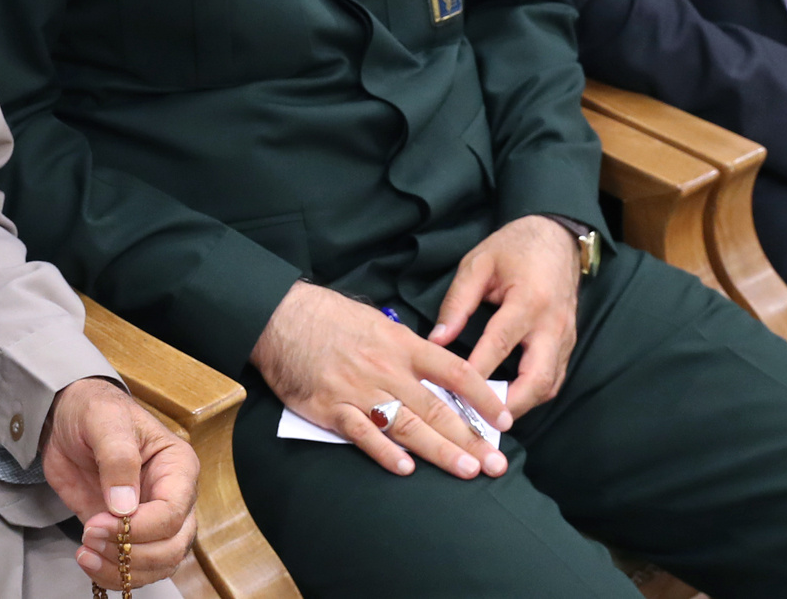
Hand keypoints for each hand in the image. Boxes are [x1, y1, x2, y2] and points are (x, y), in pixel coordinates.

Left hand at [40, 377, 197, 588]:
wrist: (67, 419)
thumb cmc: (94, 410)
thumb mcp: (105, 420)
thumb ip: (117, 459)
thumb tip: (125, 506)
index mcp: (178, 467)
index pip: (173, 514)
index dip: (139, 528)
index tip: (99, 523)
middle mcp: (172, 498)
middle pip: (172, 547)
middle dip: (131, 554)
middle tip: (90, 537)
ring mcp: (150, 520)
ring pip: (157, 565)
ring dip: (120, 569)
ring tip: (85, 553)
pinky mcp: (127, 534)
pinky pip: (133, 569)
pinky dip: (112, 574)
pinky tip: (87, 558)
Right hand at [248, 280, 509, 480]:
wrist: (282, 319)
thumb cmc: (331, 317)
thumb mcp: (378, 322)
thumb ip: (408, 349)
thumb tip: (438, 371)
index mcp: (402, 344)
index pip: (454, 372)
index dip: (482, 397)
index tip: (504, 419)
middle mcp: (387, 369)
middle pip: (436, 408)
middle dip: (470, 438)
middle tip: (496, 462)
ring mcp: (359, 391)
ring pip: (407, 425)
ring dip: (439, 451)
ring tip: (467, 470)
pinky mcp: (331, 409)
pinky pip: (363, 434)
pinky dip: (384, 452)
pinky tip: (406, 468)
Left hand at [428, 215, 580, 416]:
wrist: (557, 237)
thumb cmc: (514, 247)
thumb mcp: (478, 264)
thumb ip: (458, 302)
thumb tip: (437, 340)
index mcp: (529, 300)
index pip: (501, 344)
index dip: (477, 373)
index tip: (453, 395)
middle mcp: (553, 325)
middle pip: (537, 379)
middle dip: (509, 406)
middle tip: (478, 422)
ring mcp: (566, 337)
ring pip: (549, 385)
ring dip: (521, 405)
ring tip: (488, 418)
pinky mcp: (568, 343)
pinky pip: (554, 378)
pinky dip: (532, 394)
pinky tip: (507, 401)